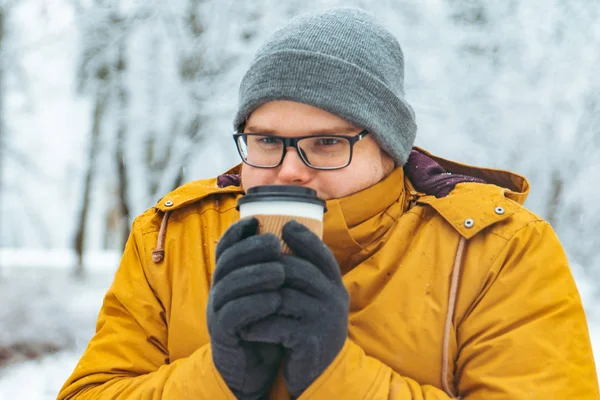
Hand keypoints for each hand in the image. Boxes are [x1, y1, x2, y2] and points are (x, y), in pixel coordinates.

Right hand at [207, 217, 284, 399]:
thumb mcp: (269, 290)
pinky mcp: (222, 333)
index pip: (226, 247)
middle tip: (274, 243)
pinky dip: (254, 305)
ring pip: (229, 286)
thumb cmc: (266, 320)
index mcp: (229, 275)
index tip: (255, 220)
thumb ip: (275, 265)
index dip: (236, 232)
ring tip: (280, 271)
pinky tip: (274, 300)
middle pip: (227, 262)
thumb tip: (296, 232)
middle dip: (250, 249)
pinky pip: (233, 315)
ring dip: (255, 275)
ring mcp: (217, 310)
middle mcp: (219, 289)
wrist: (254, 363)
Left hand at [239, 220, 349, 397]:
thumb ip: (304, 275)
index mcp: (335, 285)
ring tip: (238, 298)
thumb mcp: (315, 299)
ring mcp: (324, 320)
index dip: (304, 237)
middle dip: (269, 265)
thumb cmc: (310, 328)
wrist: (320, 372)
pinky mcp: (309, 340)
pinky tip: (245, 328)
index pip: (322, 254)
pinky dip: (258, 326)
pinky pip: (277, 326)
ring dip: (258, 297)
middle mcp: (334, 299)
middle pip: (298, 270)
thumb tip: (285, 235)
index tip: (284, 225)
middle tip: (246, 265)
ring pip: (284, 297)